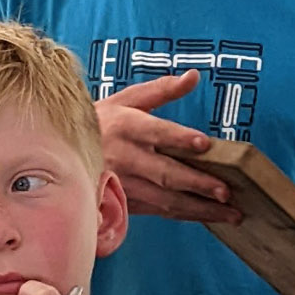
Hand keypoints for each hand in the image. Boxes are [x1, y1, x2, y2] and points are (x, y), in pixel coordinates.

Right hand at [97, 73, 235, 221]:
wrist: (63, 154)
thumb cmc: (102, 123)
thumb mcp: (126, 100)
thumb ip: (162, 90)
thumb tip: (193, 76)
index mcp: (126, 126)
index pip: (155, 132)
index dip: (178, 137)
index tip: (203, 143)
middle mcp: (125, 157)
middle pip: (164, 173)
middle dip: (196, 183)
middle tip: (225, 190)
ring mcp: (125, 184)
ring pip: (166, 200)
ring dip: (199, 208)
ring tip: (230, 213)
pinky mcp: (126, 203)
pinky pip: (161, 212)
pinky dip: (187, 216)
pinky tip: (211, 217)